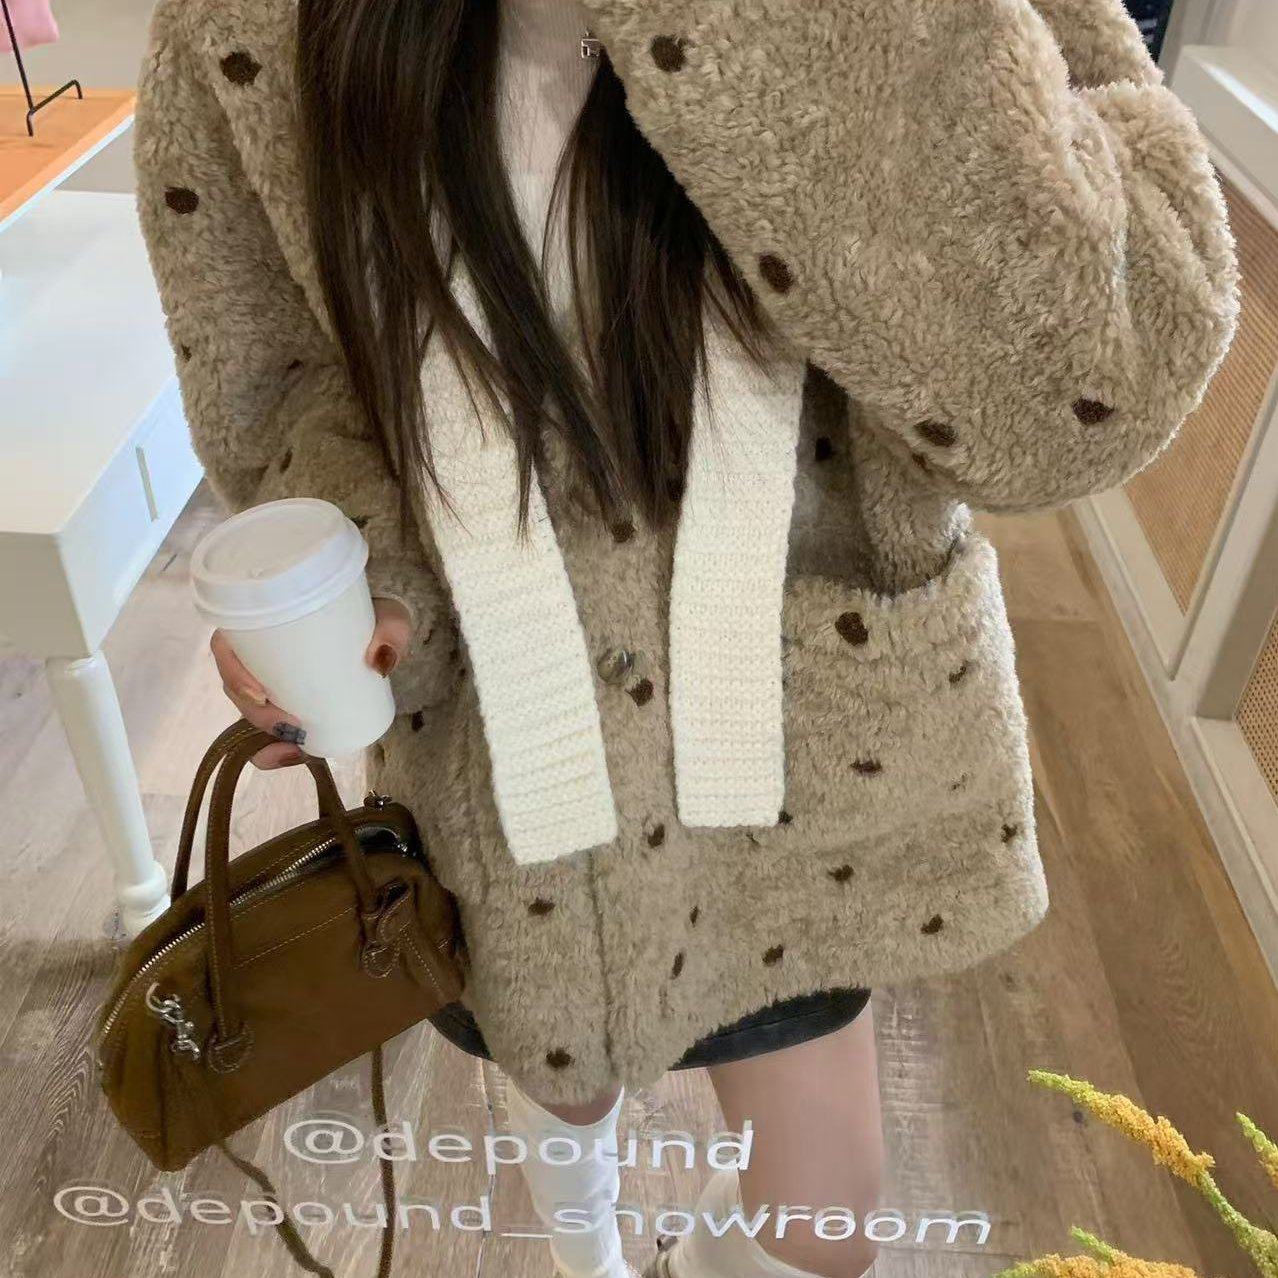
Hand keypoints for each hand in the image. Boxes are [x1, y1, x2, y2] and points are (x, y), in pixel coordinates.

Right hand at [210, 597, 412, 768]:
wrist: (384, 627)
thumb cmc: (376, 614)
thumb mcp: (388, 616)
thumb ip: (391, 630)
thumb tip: (379, 659)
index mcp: (267, 622)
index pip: (227, 647)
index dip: (233, 673)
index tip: (259, 694)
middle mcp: (259, 652)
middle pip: (237, 687)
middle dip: (256, 715)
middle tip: (292, 728)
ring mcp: (271, 679)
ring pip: (250, 712)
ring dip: (263, 737)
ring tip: (293, 750)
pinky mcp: (287, 701)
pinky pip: (268, 727)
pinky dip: (273, 747)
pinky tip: (291, 757)